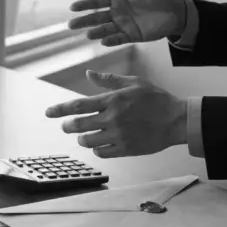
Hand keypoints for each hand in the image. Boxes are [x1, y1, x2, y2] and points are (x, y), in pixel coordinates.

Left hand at [45, 70, 187, 157]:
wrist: (177, 120)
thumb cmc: (156, 99)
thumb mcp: (133, 82)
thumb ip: (108, 80)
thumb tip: (88, 74)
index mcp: (112, 100)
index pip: (78, 105)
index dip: (60, 109)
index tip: (49, 112)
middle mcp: (112, 118)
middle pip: (78, 125)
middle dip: (67, 126)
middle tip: (67, 126)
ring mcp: (118, 135)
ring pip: (87, 141)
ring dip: (82, 138)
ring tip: (84, 135)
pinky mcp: (125, 149)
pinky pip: (101, 152)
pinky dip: (96, 148)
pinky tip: (99, 143)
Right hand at [68, 0, 187, 46]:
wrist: (175, 11)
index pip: (97, 2)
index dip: (84, 4)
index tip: (72, 7)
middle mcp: (117, 13)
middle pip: (96, 18)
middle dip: (83, 21)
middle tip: (70, 25)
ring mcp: (123, 25)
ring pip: (105, 30)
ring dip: (96, 32)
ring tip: (87, 35)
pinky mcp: (132, 36)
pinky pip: (119, 39)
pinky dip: (111, 41)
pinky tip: (103, 42)